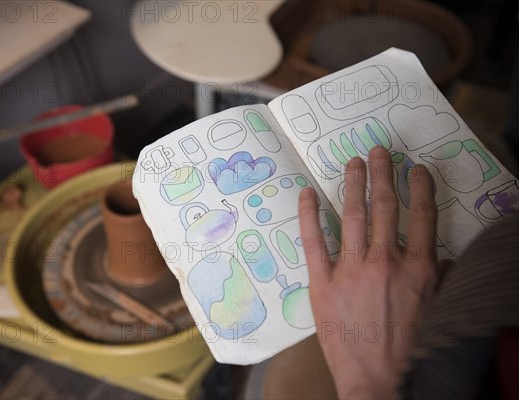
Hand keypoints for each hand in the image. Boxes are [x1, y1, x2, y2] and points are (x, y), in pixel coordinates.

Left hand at [298, 146, 438, 398]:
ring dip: (353, 184)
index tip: (416, 168)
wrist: (379, 381)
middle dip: (382, 174)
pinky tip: (308, 194)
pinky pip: (314, 241)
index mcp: (419, 268)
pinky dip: (309, 215)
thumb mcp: (438, 311)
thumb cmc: (411, 348)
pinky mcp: (323, 283)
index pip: (423, 215)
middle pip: (386, 206)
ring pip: (353, 215)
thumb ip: (441, 279)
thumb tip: (442, 257)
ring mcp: (351, 271)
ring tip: (352, 163)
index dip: (420, 187)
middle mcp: (386, 262)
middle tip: (378, 151)